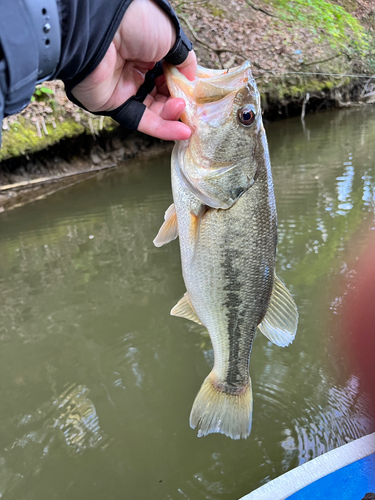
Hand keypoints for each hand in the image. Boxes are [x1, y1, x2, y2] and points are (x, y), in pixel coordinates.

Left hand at [71, 0, 196, 140]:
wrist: (101, 29)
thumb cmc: (136, 22)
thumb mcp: (170, 36)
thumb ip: (184, 59)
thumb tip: (192, 79)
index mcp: (146, 50)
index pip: (168, 74)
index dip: (182, 84)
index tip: (195, 92)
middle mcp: (134, 69)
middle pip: (162, 94)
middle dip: (179, 101)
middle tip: (192, 106)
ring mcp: (124, 88)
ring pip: (154, 109)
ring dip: (172, 114)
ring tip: (183, 110)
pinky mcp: (114, 105)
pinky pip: (141, 121)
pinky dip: (162, 129)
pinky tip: (182, 132)